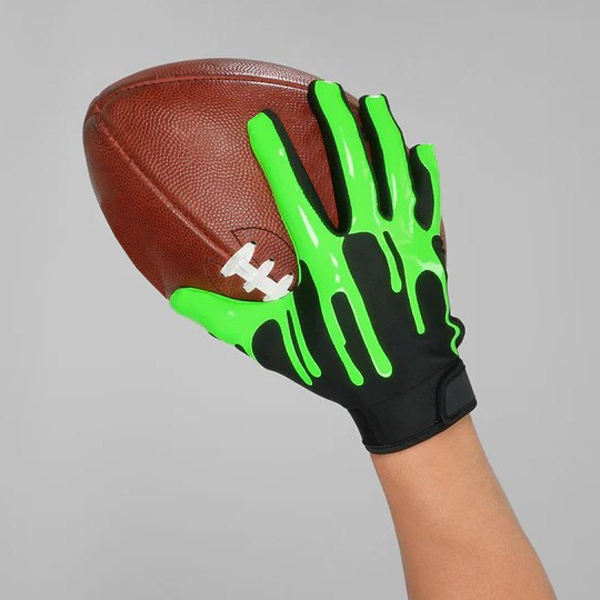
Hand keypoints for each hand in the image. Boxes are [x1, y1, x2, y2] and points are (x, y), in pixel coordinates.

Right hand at [170, 81, 475, 452]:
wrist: (403, 389)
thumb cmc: (338, 366)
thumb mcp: (275, 344)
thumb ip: (225, 319)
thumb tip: (178, 300)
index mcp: (326, 263)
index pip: (296, 195)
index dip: (277, 154)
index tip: (263, 121)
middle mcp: (367, 245)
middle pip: (353, 170)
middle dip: (338, 124)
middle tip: (324, 91)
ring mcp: (403, 246)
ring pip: (395, 177)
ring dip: (383, 134)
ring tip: (372, 102)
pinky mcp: (428, 254)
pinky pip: (429, 204)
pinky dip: (424, 175)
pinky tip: (420, 150)